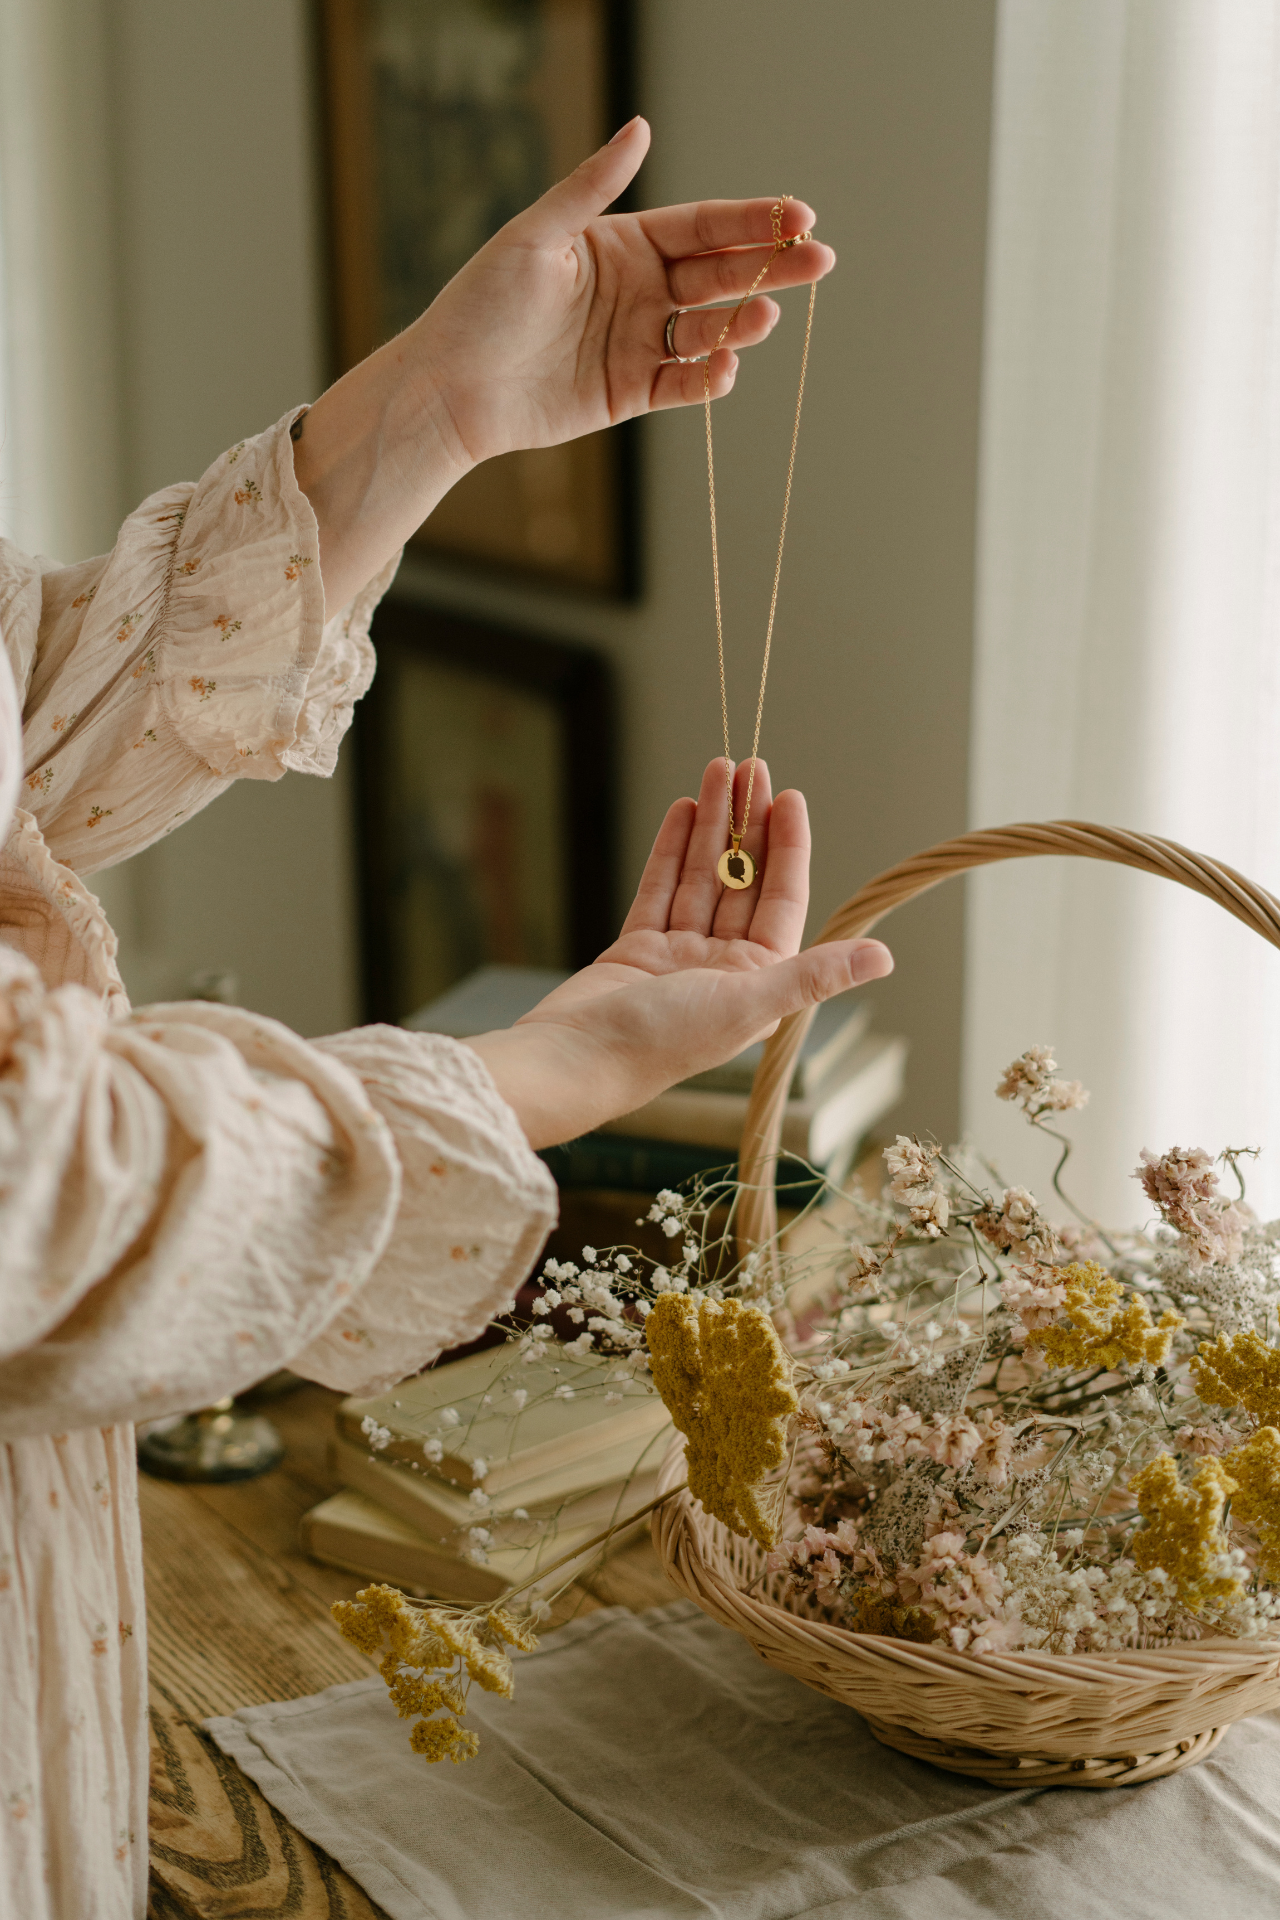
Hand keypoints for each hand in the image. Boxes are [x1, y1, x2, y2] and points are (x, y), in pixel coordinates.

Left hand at [293, 119, 835, 609]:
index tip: (798, 216)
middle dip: (770, 267)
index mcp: (623, 244)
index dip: (750, 221)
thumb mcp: (536, 235)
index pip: (702, 227)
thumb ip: (593, 187)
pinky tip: (724, 368)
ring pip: (707, 331)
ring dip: (741, 324)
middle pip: (721, 276)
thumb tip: (641, 128)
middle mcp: (640, 292)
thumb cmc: (481, 304)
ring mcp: (639, 344)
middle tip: (818, 260)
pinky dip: (705, 379)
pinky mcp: (630, 394)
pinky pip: (680, 384)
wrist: (451, 388)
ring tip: (765, 318)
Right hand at [465, 760, 892, 1149]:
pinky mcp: (637, 949)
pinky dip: (671, 850)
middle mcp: (723, 967)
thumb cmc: (663, 1042)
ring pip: (702, 877)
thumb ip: (815, 975)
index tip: (790, 797)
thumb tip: (884, 957)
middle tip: (752, 767)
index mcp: (758, 981)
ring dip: (712, 826)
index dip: (789, 846)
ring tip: (717, 772)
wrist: (577, 1059)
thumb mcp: (748, 1004)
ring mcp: (678, 956)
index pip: (783, 899)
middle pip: (743, 881)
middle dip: (748, 823)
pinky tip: (683, 810)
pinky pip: (660, 889)